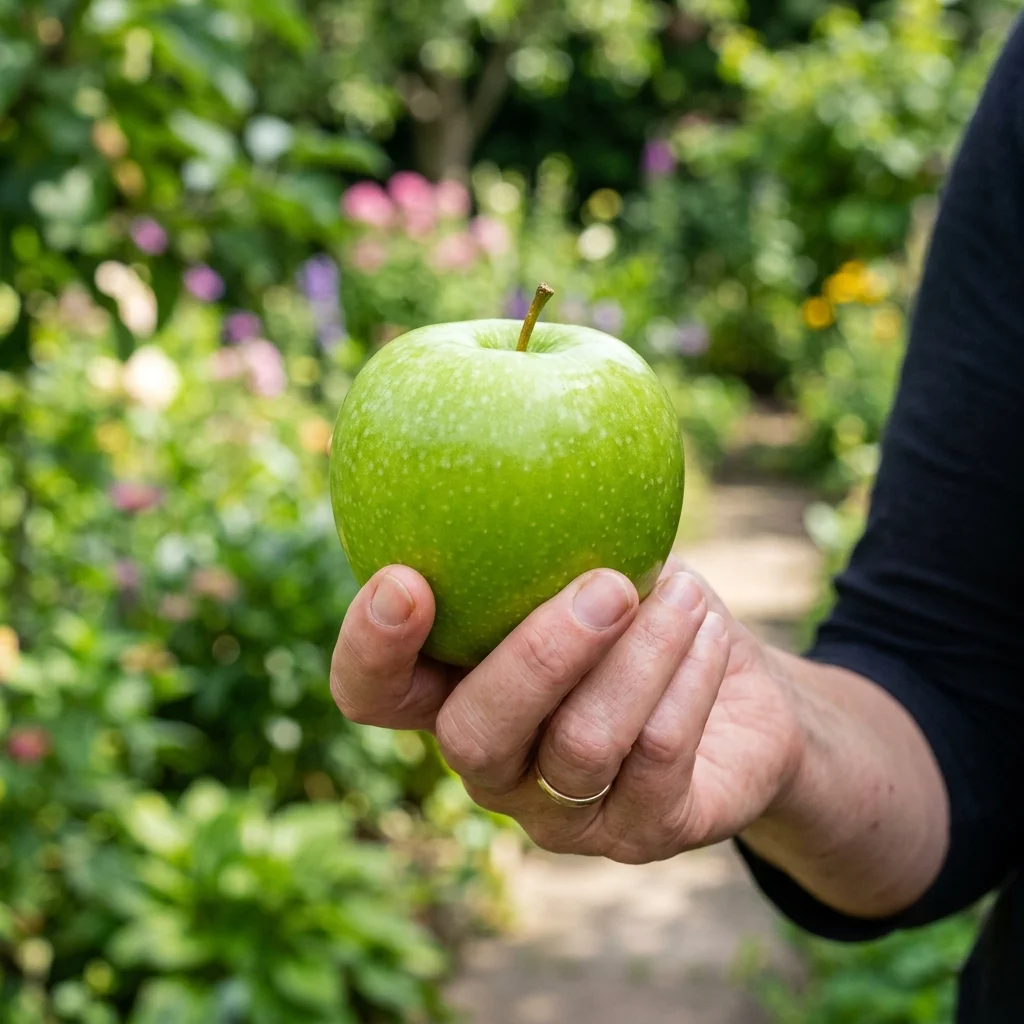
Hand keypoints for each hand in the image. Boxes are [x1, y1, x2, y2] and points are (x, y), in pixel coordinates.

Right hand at [331, 557, 804, 863]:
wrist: (735, 691)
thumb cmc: (642, 609)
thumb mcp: (592, 555)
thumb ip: (544, 526)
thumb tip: (522, 411)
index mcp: (453, 693)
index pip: (372, 695)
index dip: (370, 650)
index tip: (404, 577)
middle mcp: (492, 763)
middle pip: (473, 736)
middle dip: (539, 656)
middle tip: (605, 586)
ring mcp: (561, 812)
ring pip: (582, 745)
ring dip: (643, 655)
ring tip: (685, 592)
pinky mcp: (639, 832)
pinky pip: (657, 758)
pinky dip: (689, 679)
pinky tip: (706, 630)